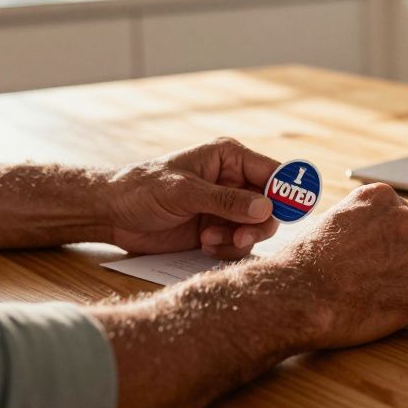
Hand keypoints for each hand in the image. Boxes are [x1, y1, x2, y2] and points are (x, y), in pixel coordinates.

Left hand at [105, 137, 281, 257]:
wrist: (112, 213)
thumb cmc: (142, 188)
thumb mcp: (183, 192)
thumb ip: (225, 200)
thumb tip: (265, 208)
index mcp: (230, 158)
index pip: (273, 172)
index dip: (287, 191)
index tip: (295, 211)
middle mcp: (234, 181)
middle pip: (271, 205)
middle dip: (259, 224)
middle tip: (241, 237)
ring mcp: (227, 208)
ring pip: (258, 228)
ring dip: (240, 239)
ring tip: (210, 240)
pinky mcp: (217, 230)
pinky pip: (240, 244)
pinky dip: (227, 249)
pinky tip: (204, 245)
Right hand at [269, 183, 407, 349]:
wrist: (300, 295)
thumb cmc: (307, 263)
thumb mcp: (335, 219)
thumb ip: (367, 221)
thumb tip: (382, 236)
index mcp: (385, 198)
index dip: (397, 242)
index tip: (383, 257)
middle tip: (387, 278)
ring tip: (387, 294)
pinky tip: (388, 308)